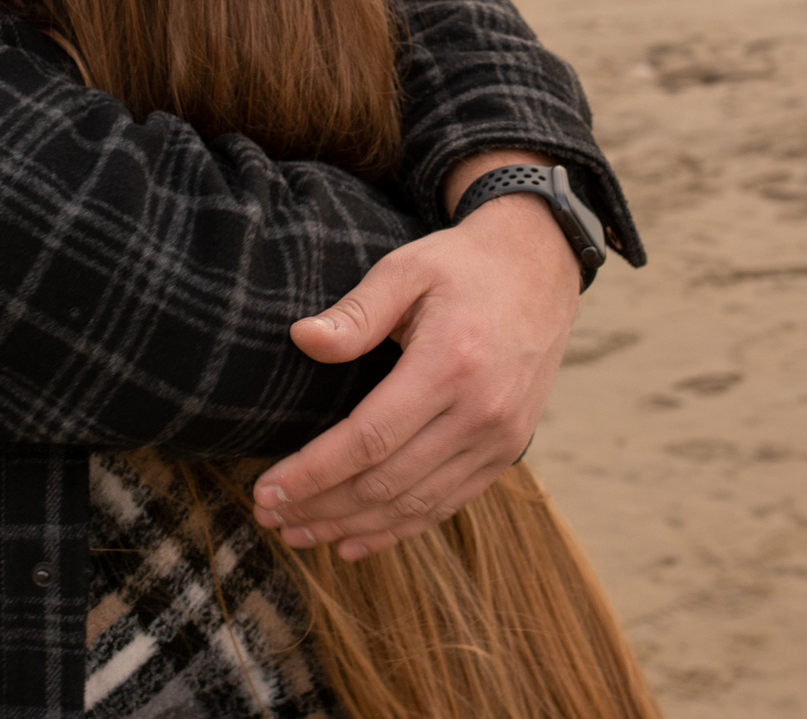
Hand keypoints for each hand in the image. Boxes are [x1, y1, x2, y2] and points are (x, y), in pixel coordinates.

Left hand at [251, 152, 580, 560]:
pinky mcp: (508, 451)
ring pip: (414, 504)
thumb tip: (301, 339)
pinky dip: (398, 530)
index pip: (368, 439)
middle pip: (386, 482)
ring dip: (351, 526)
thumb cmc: (464, 266)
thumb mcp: (408, 268)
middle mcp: (480, 411)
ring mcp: (499, 438)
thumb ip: (357, 310)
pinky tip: (353, 541)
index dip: (313, 472)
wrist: (541, 269)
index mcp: (450, 365)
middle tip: (267, 515)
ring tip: (298, 533)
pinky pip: (447, 504)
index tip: (265, 490)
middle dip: (320, 506)